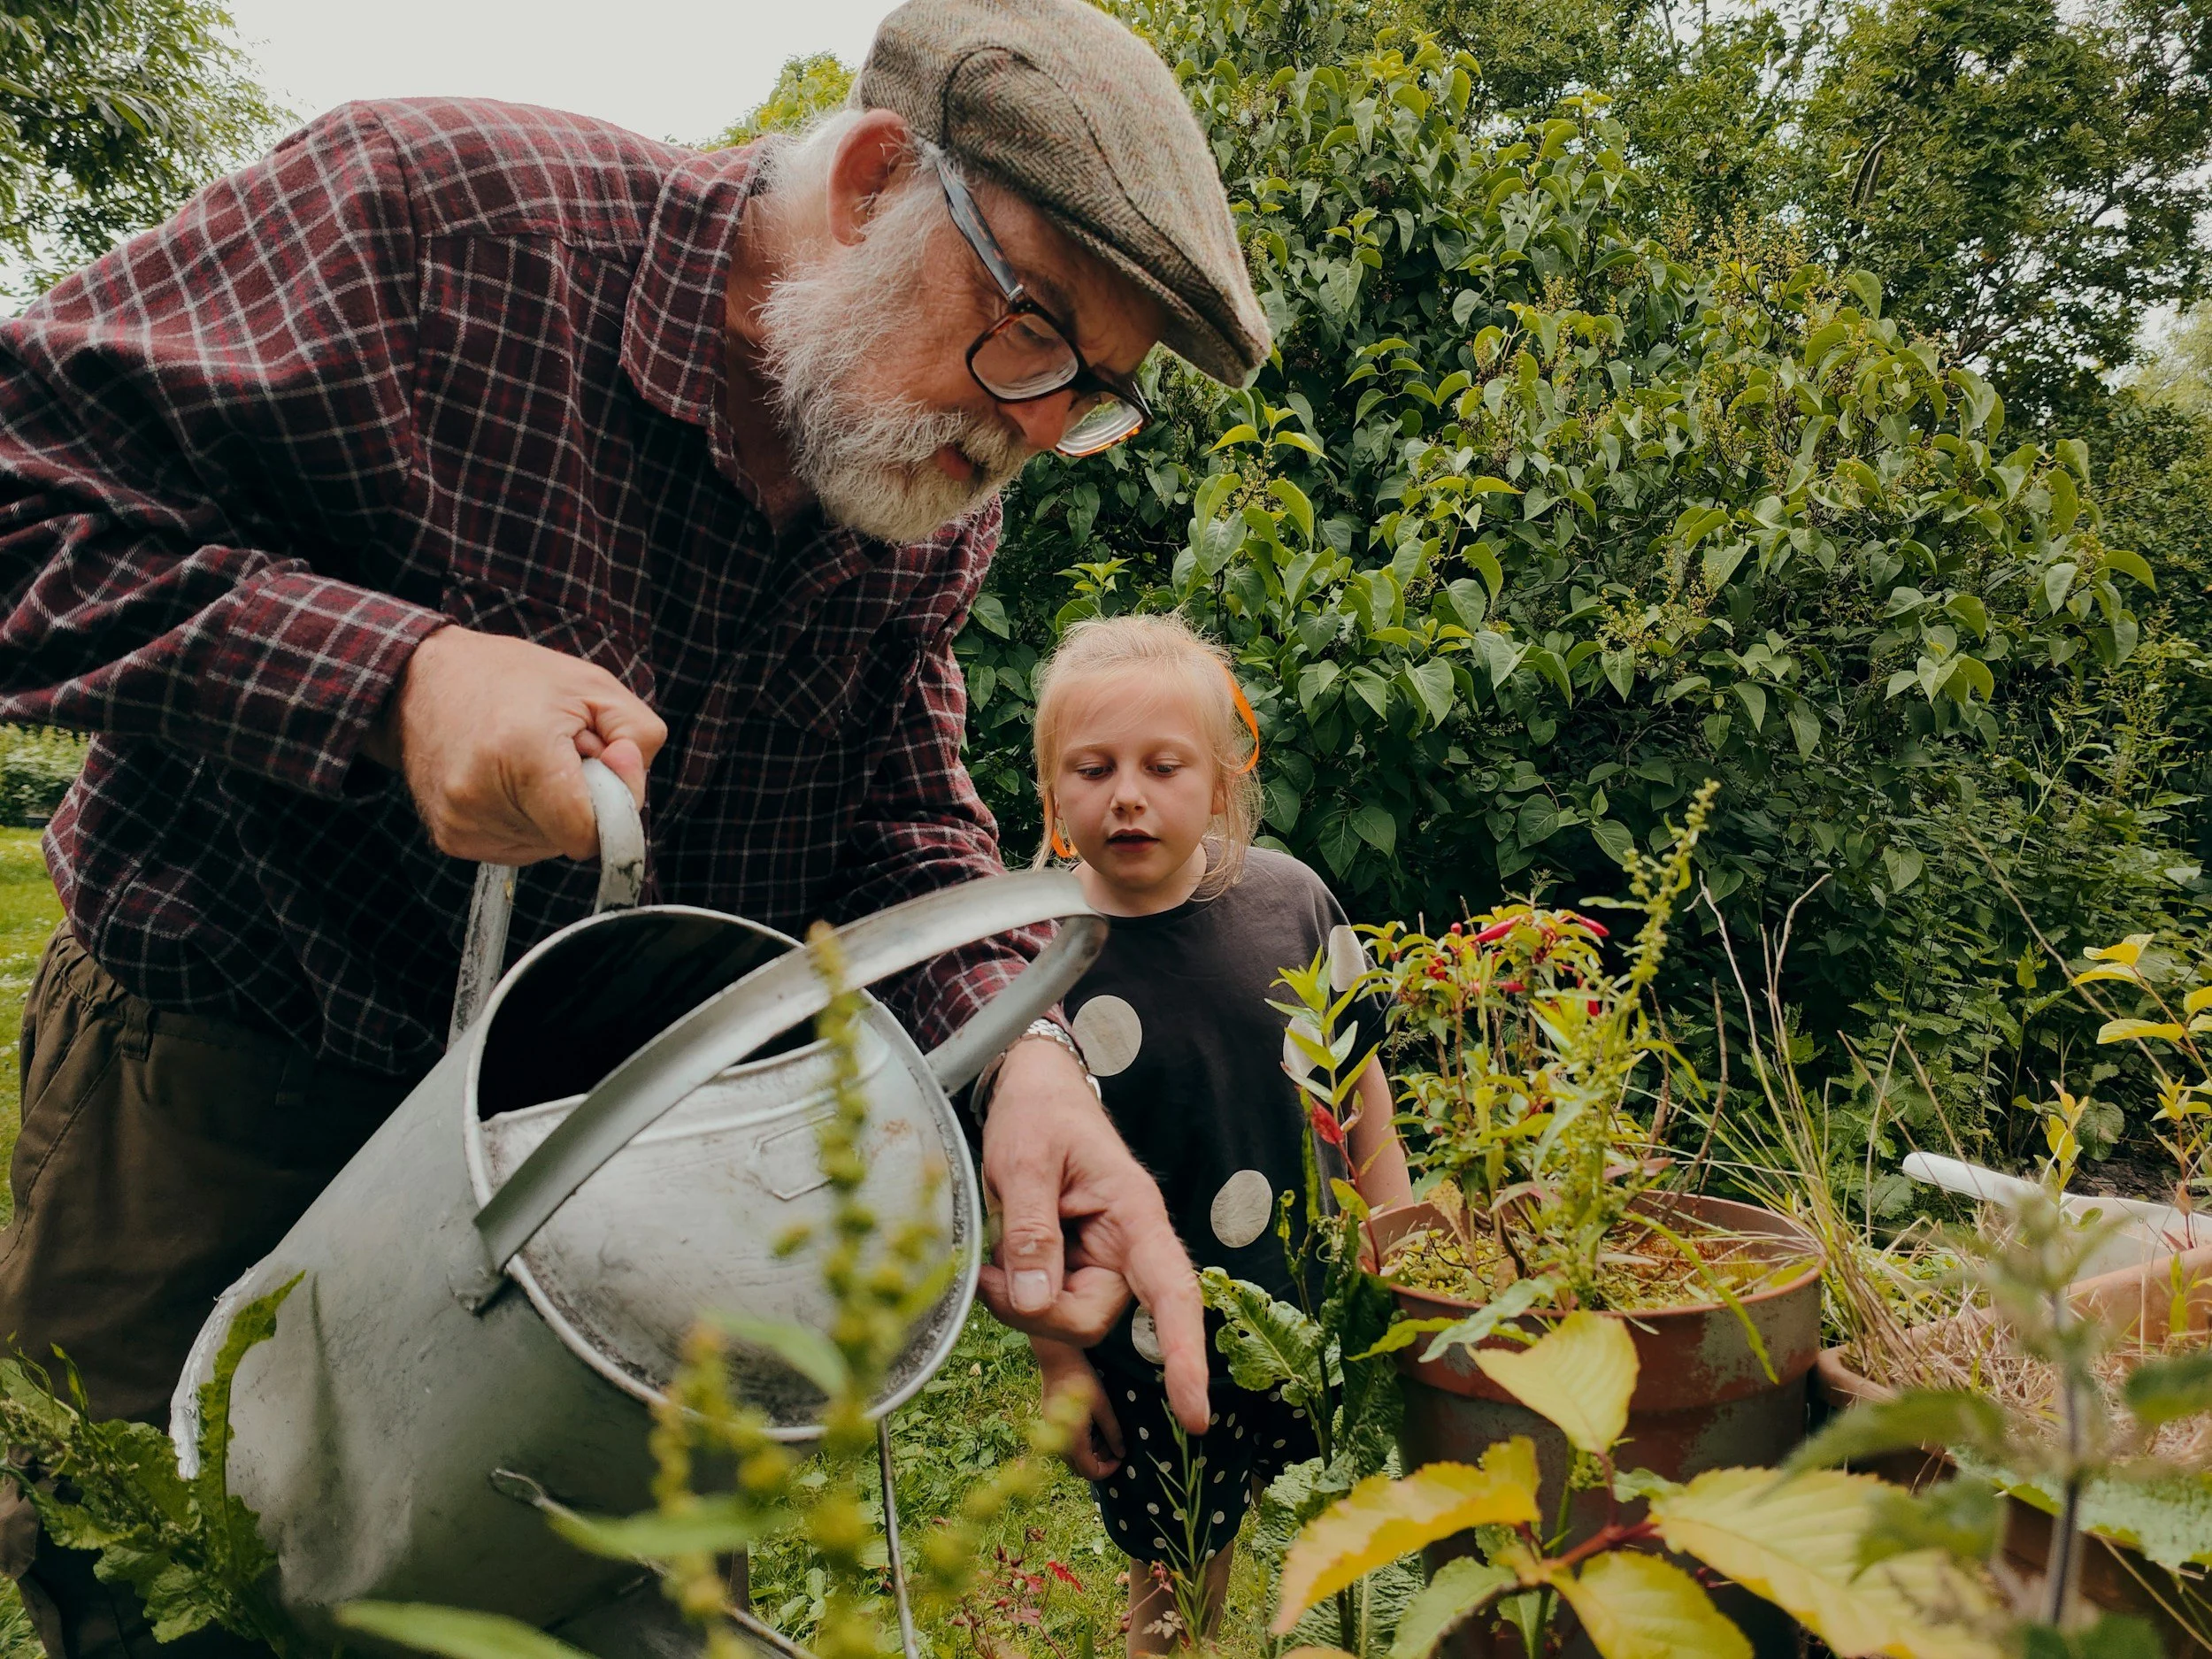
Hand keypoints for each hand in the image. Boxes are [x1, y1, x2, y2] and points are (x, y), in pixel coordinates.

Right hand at [366, 626, 667, 862]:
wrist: (421, 681)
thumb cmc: (513, 679)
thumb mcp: (594, 685)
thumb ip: (638, 737)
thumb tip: (630, 786)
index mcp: (522, 754)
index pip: (588, 833)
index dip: (613, 804)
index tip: (602, 764)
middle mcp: (482, 796)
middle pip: (571, 838)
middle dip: (581, 800)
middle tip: (556, 752)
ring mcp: (461, 823)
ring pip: (547, 846)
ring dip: (552, 810)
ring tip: (526, 761)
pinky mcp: (451, 838)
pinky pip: (518, 846)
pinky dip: (526, 818)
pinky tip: (505, 780)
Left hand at [978, 1039, 1210, 1433]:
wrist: (1034, 1090)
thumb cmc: (1038, 1114)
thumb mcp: (1023, 1160)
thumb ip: (1030, 1229)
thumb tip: (1031, 1301)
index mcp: (1134, 1213)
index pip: (1172, 1291)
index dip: (1183, 1354)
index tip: (1193, 1413)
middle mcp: (1128, 1245)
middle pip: (1091, 1317)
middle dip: (1034, 1310)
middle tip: (986, 1271)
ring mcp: (1101, 1261)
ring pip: (1065, 1318)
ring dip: (1018, 1300)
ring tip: (992, 1250)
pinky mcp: (1075, 1268)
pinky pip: (1050, 1306)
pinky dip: (1017, 1298)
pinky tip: (997, 1269)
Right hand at [1034, 1340, 1123, 1479]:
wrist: (1058, 1358)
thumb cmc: (1083, 1380)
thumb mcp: (1104, 1407)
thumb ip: (1113, 1433)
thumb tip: (1121, 1452)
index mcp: (1072, 1441)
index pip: (1091, 1472)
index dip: (1109, 1469)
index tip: (1121, 1457)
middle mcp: (1058, 1441)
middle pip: (1080, 1467)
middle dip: (1100, 1461)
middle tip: (1115, 1445)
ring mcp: (1051, 1431)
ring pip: (1073, 1456)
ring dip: (1091, 1452)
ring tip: (1106, 1434)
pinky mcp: (1049, 1422)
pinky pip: (1066, 1442)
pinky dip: (1081, 1441)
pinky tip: (1092, 1425)